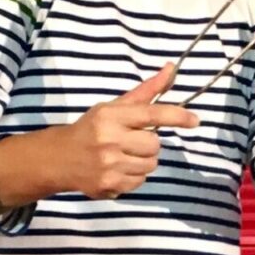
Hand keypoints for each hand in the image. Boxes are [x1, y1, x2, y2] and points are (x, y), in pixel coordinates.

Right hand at [57, 64, 198, 197]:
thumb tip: (171, 69)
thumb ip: (146, 92)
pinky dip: (134, 176)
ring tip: (122, 155)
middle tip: (131, 141)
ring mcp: (109, 165)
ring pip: (150, 165)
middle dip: (149, 143)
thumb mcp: (114, 107)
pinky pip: (140, 181)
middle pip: (155, 145)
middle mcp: (109, 140)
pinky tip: (117, 169)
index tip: (194, 120)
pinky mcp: (110, 185)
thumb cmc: (92, 128)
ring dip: (143, 161)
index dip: (176, 116)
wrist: (60, 158)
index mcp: (111, 116)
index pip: (150, 114)